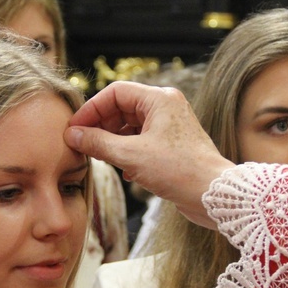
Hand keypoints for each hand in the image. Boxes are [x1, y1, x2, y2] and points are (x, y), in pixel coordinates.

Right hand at [65, 81, 233, 228]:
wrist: (214, 195)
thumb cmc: (179, 171)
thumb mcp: (131, 156)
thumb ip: (98, 143)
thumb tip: (73, 135)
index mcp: (160, 99)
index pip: (115, 93)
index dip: (91, 109)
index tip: (74, 128)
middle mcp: (167, 107)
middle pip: (122, 108)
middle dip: (101, 126)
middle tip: (84, 145)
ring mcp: (171, 127)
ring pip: (132, 127)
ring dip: (114, 142)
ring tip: (102, 158)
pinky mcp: (174, 146)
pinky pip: (143, 142)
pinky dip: (129, 153)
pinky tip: (126, 172)